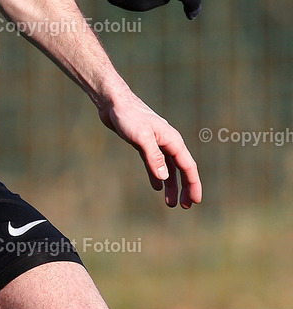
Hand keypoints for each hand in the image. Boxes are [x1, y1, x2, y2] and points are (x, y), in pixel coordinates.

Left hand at [97, 91, 201, 207]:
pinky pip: (154, 163)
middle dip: (184, 188)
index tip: (195, 201)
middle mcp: (167, 142)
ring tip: (169, 203)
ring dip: (170, 185)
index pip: (188, 166)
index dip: (193, 184)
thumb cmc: (128, 116)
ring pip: (167, 168)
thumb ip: (154, 157)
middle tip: (184, 206)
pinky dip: (156, 175)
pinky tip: (156, 187)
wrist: (112, 102)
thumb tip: (165, 178)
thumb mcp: (141, 138)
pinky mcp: (143, 143)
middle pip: (181, 169)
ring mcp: (155, 142)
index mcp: (172, 140)